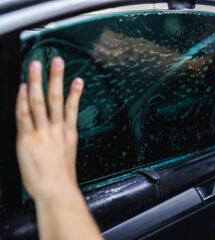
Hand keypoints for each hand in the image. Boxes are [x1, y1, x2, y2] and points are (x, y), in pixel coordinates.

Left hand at [16, 57, 83, 200]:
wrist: (56, 189)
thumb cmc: (62, 176)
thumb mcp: (68, 154)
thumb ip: (63, 139)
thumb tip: (61, 131)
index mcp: (69, 133)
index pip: (72, 107)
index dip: (75, 92)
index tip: (77, 80)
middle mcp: (57, 129)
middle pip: (57, 98)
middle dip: (57, 78)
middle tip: (57, 61)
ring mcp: (43, 132)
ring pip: (40, 101)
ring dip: (38, 82)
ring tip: (37, 65)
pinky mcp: (27, 138)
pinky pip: (24, 115)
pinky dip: (23, 100)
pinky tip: (22, 87)